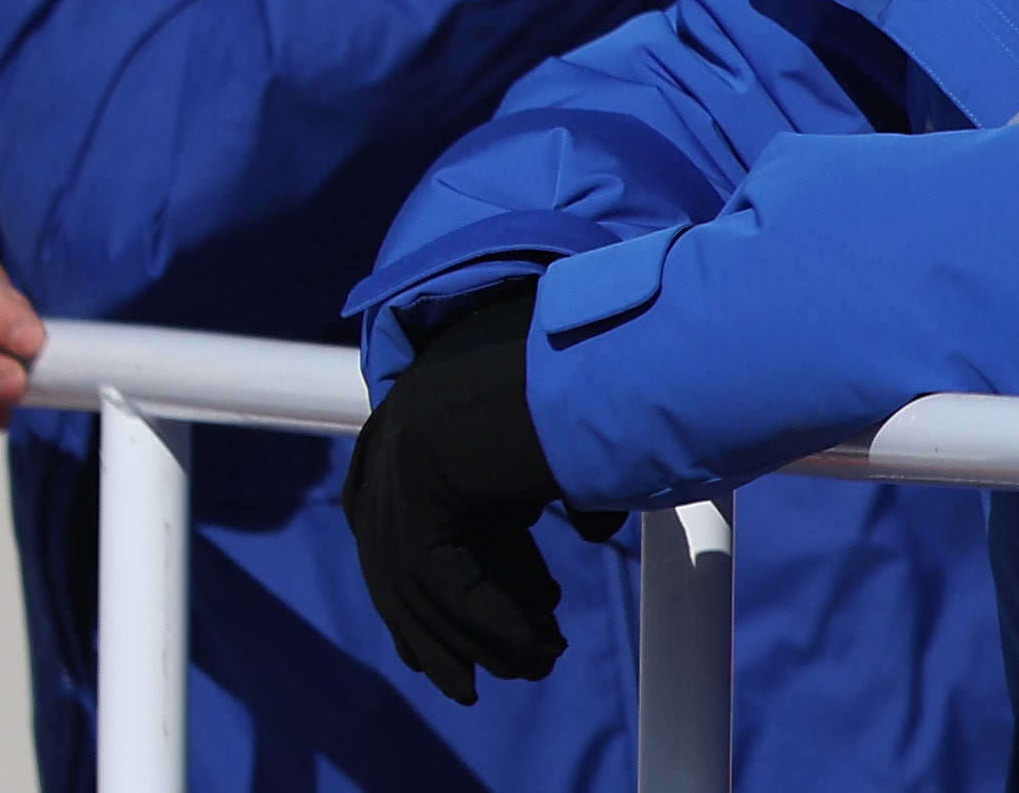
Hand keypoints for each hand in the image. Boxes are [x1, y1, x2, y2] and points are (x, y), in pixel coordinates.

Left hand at [346, 286, 599, 704]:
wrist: (620, 355)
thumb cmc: (608, 388)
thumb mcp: (550, 451)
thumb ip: (535, 494)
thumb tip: (582, 533)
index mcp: (420, 410)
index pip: (410, 524)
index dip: (448, 593)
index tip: (496, 633)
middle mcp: (398, 427)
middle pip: (404, 558)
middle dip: (453, 625)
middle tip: (514, 663)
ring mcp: (402, 452)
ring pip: (419, 581)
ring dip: (481, 635)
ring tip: (539, 662)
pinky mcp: (419, 483)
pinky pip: (441, 580)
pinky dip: (488, 620)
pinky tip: (533, 643)